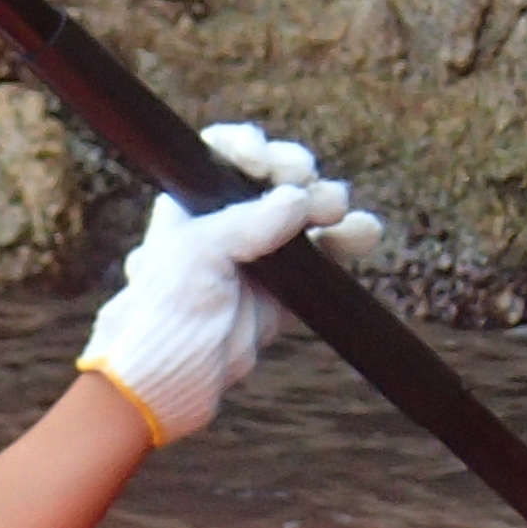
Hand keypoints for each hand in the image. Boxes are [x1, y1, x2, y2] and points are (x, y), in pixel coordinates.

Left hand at [77, 122, 385, 444]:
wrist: (167, 381)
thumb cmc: (163, 312)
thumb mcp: (196, 256)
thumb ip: (246, 224)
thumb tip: (298, 198)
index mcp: (190, 204)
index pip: (221, 154)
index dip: (246, 147)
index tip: (259, 162)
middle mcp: (227, 222)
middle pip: (273, 175)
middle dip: (295, 171)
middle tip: (302, 182)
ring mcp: (260, 254)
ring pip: (307, 211)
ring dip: (328, 203)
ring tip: (336, 212)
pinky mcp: (288, 287)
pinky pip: (327, 253)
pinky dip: (348, 239)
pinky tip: (363, 232)